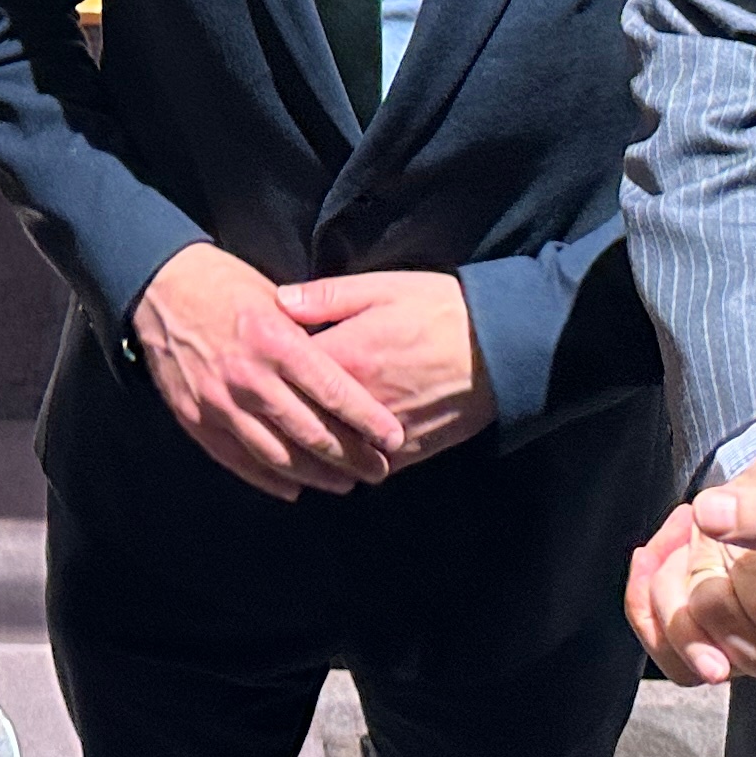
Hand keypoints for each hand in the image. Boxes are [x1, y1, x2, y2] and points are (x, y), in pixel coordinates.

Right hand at [132, 243, 401, 499]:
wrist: (160, 287)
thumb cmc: (225, 285)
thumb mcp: (276, 296)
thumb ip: (310, 333)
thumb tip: (351, 365)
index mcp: (275, 341)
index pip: (333, 392)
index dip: (368, 420)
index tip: (393, 438)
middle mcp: (249, 378)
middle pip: (312, 433)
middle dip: (352, 458)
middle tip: (378, 470)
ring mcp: (220, 403)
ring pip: (278, 456)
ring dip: (317, 475)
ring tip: (344, 483)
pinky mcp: (196, 418)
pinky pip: (239, 460)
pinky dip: (270, 479)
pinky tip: (295, 487)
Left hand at [278, 271, 492, 467]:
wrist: (501, 347)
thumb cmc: (440, 309)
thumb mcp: (382, 288)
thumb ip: (326, 297)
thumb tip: (278, 300)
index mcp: (347, 357)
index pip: (285, 374)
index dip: (266, 369)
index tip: (254, 362)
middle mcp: (359, 403)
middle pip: (301, 421)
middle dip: (278, 415)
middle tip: (260, 409)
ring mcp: (384, 433)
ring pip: (331, 453)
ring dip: (309, 449)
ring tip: (288, 439)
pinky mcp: (410, 451)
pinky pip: (367, 468)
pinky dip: (347, 466)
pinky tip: (334, 459)